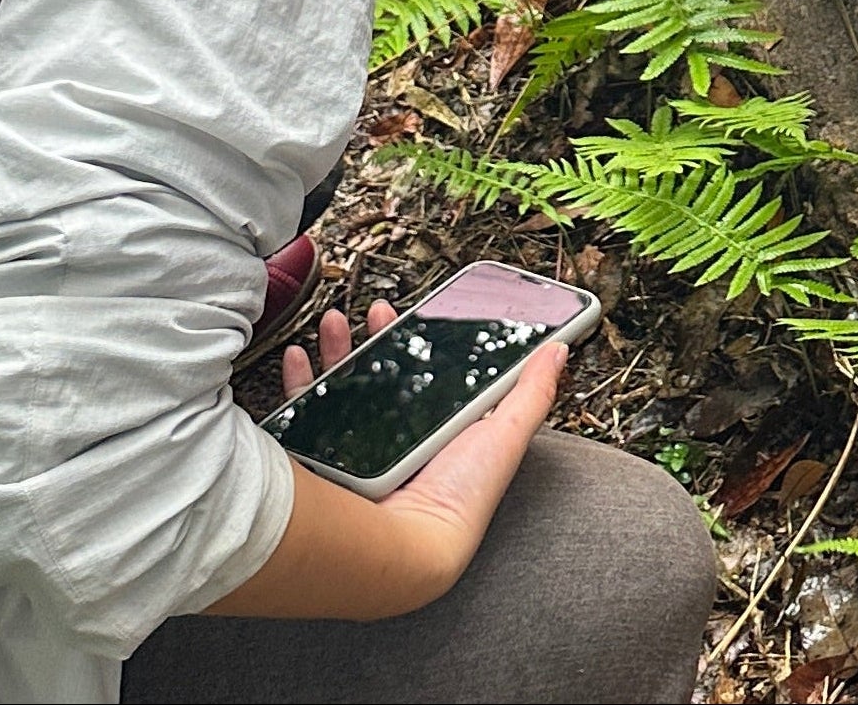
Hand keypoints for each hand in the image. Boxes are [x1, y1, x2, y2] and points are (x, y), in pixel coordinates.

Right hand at [280, 302, 563, 602]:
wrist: (404, 547)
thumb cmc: (460, 500)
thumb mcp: (506, 436)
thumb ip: (531, 393)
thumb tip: (558, 351)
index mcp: (442, 432)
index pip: (432, 374)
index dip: (424, 340)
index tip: (416, 313)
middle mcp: (400, 441)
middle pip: (385, 377)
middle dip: (378, 338)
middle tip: (375, 310)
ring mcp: (359, 452)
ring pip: (344, 388)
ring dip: (338, 349)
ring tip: (334, 322)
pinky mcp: (324, 461)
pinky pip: (306, 413)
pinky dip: (301, 382)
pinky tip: (299, 358)